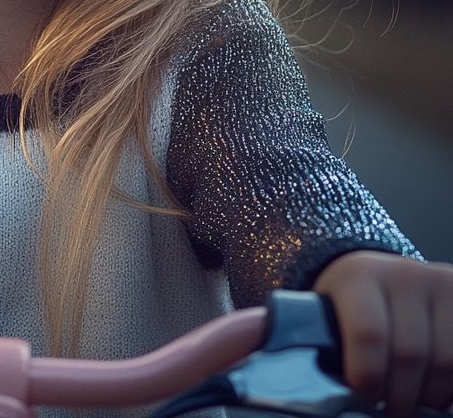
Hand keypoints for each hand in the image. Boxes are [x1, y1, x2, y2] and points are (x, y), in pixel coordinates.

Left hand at [313, 250, 452, 415]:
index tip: (361, 396)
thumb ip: (300, 335)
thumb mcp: (320, 311)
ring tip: (408, 402)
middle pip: (411, 355)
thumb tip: (246, 362)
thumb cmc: (345, 303)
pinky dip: (451, 387)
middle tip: (386, 410)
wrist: (378, 274)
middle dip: (399, 396)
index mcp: (356, 275)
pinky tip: (435, 394)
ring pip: (445, 362)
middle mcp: (402, 273)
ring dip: (429, 396)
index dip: (365, 376)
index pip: (368, 334)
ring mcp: (437, 283)